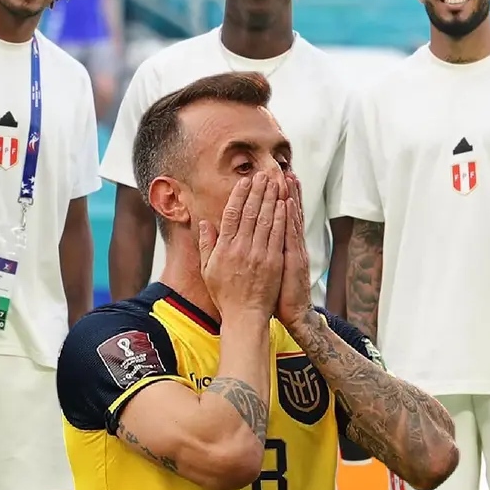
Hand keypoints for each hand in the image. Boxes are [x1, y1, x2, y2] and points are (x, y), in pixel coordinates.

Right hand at [198, 172, 286, 319]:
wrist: (245, 316)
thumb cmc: (225, 294)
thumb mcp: (208, 270)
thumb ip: (206, 244)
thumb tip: (204, 222)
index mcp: (224, 248)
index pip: (232, 214)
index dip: (239, 196)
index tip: (245, 181)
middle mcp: (241, 248)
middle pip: (251, 212)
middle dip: (258, 191)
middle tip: (263, 174)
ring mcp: (259, 254)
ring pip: (266, 220)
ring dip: (271, 198)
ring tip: (275, 182)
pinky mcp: (274, 262)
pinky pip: (278, 235)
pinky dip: (282, 217)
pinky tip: (285, 204)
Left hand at [276, 173, 312, 328]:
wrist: (294, 313)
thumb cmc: (278, 293)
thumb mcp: (270, 269)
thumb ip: (262, 251)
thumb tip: (254, 238)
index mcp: (280, 246)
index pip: (278, 218)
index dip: (277, 200)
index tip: (273, 181)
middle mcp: (290, 245)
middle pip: (288, 214)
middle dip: (286, 192)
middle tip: (285, 171)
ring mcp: (294, 251)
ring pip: (292, 220)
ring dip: (291, 198)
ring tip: (289, 179)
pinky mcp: (295, 260)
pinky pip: (291, 236)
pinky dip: (290, 219)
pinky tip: (288, 204)